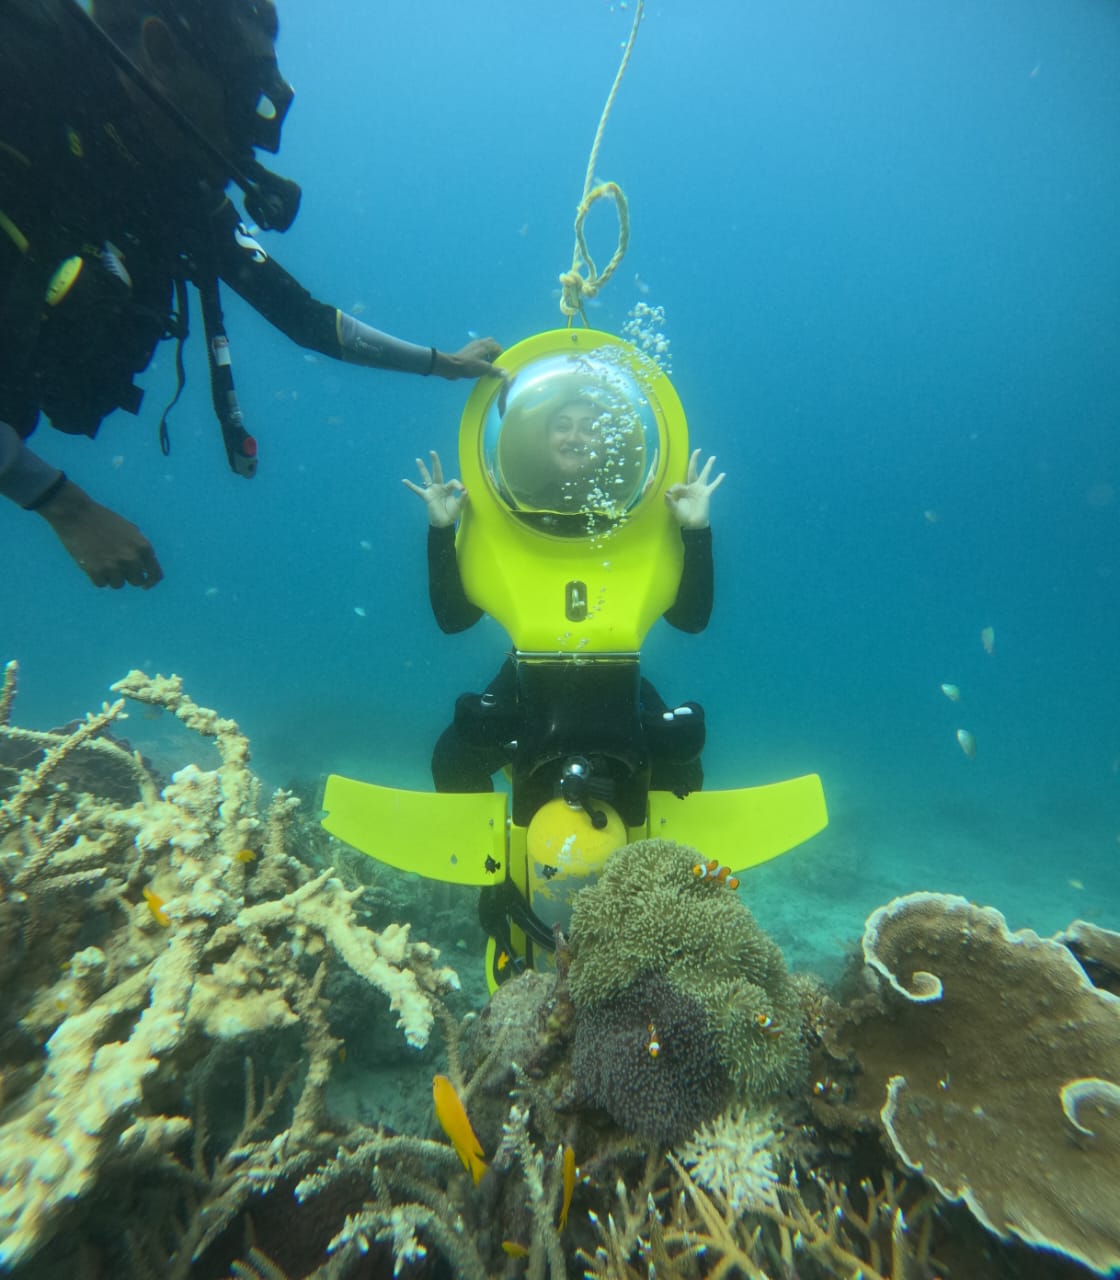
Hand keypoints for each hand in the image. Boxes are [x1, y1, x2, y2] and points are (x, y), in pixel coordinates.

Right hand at [37, 480, 162, 587]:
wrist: (77, 515)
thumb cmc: (104, 520)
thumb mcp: (130, 530)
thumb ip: (140, 547)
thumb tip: (147, 566)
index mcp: (143, 547)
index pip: (155, 574)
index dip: (151, 582)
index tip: (145, 585)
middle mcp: (132, 559)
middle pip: (137, 581)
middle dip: (128, 576)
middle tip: (117, 567)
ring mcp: (114, 566)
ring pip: (118, 584)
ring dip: (111, 576)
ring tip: (102, 561)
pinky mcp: (96, 571)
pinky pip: (101, 584)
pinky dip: (97, 577)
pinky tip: (92, 563)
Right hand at [402, 450, 465, 526]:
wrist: (444, 523)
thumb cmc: (452, 513)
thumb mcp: (459, 505)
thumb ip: (463, 497)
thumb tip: (465, 489)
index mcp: (448, 488)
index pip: (452, 482)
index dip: (458, 484)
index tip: (462, 490)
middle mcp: (439, 487)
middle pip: (437, 472)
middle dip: (435, 462)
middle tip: (432, 452)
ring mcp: (432, 491)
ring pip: (426, 477)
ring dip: (422, 469)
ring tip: (418, 460)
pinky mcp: (427, 497)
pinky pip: (417, 490)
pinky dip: (411, 486)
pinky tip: (404, 480)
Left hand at [432, 337, 505, 380]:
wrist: (451, 366)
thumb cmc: (469, 366)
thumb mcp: (484, 369)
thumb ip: (496, 370)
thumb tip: (506, 373)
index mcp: (485, 345)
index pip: (498, 347)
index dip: (501, 356)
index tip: (500, 365)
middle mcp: (479, 343)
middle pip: (491, 345)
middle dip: (495, 354)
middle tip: (494, 364)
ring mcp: (473, 347)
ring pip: (484, 350)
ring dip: (488, 357)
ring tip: (488, 368)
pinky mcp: (468, 353)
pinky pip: (478, 354)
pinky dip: (481, 359)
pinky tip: (479, 368)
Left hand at [664, 449, 724, 529]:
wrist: (693, 524)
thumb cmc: (683, 516)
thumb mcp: (674, 508)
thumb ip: (669, 501)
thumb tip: (666, 492)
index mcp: (683, 490)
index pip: (678, 483)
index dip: (674, 488)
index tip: (670, 494)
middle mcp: (692, 487)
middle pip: (693, 470)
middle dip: (694, 460)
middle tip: (698, 450)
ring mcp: (700, 489)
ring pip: (704, 474)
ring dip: (708, 466)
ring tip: (713, 457)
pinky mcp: (706, 493)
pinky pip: (713, 485)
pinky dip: (718, 480)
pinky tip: (723, 474)